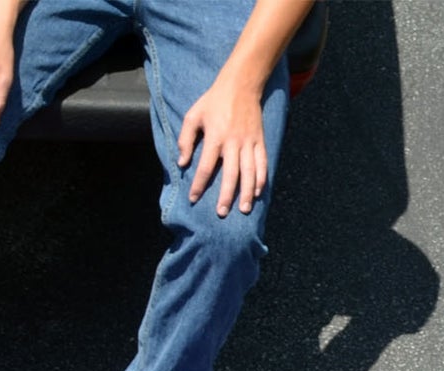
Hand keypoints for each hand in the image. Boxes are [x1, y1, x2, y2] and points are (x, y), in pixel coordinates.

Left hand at [177, 77, 269, 215]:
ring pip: (249, 171)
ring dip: (247, 192)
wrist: (241, 83)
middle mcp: (233, 141)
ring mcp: (248, 141)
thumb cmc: (213, 101)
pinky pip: (262, 161)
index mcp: (215, 136)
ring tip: (244, 210)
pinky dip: (261, 177)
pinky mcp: (259, 139)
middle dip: (226, 195)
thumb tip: (181, 163)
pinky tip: (259, 192)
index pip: (206, 166)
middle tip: (222, 213)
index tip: (193, 198)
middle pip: (230, 173)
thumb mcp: (193, 115)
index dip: (199, 184)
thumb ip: (185, 140)